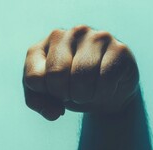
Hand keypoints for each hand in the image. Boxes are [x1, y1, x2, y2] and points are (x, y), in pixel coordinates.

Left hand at [23, 25, 138, 119]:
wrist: (105, 93)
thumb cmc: (70, 91)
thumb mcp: (47, 98)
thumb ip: (39, 104)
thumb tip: (54, 113)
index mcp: (45, 45)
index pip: (34, 77)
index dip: (45, 95)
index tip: (54, 93)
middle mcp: (70, 34)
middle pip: (57, 74)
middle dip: (64, 95)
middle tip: (72, 95)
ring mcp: (96, 38)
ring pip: (81, 76)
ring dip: (83, 96)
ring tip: (87, 93)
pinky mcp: (119, 49)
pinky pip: (105, 79)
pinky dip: (102, 94)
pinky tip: (104, 90)